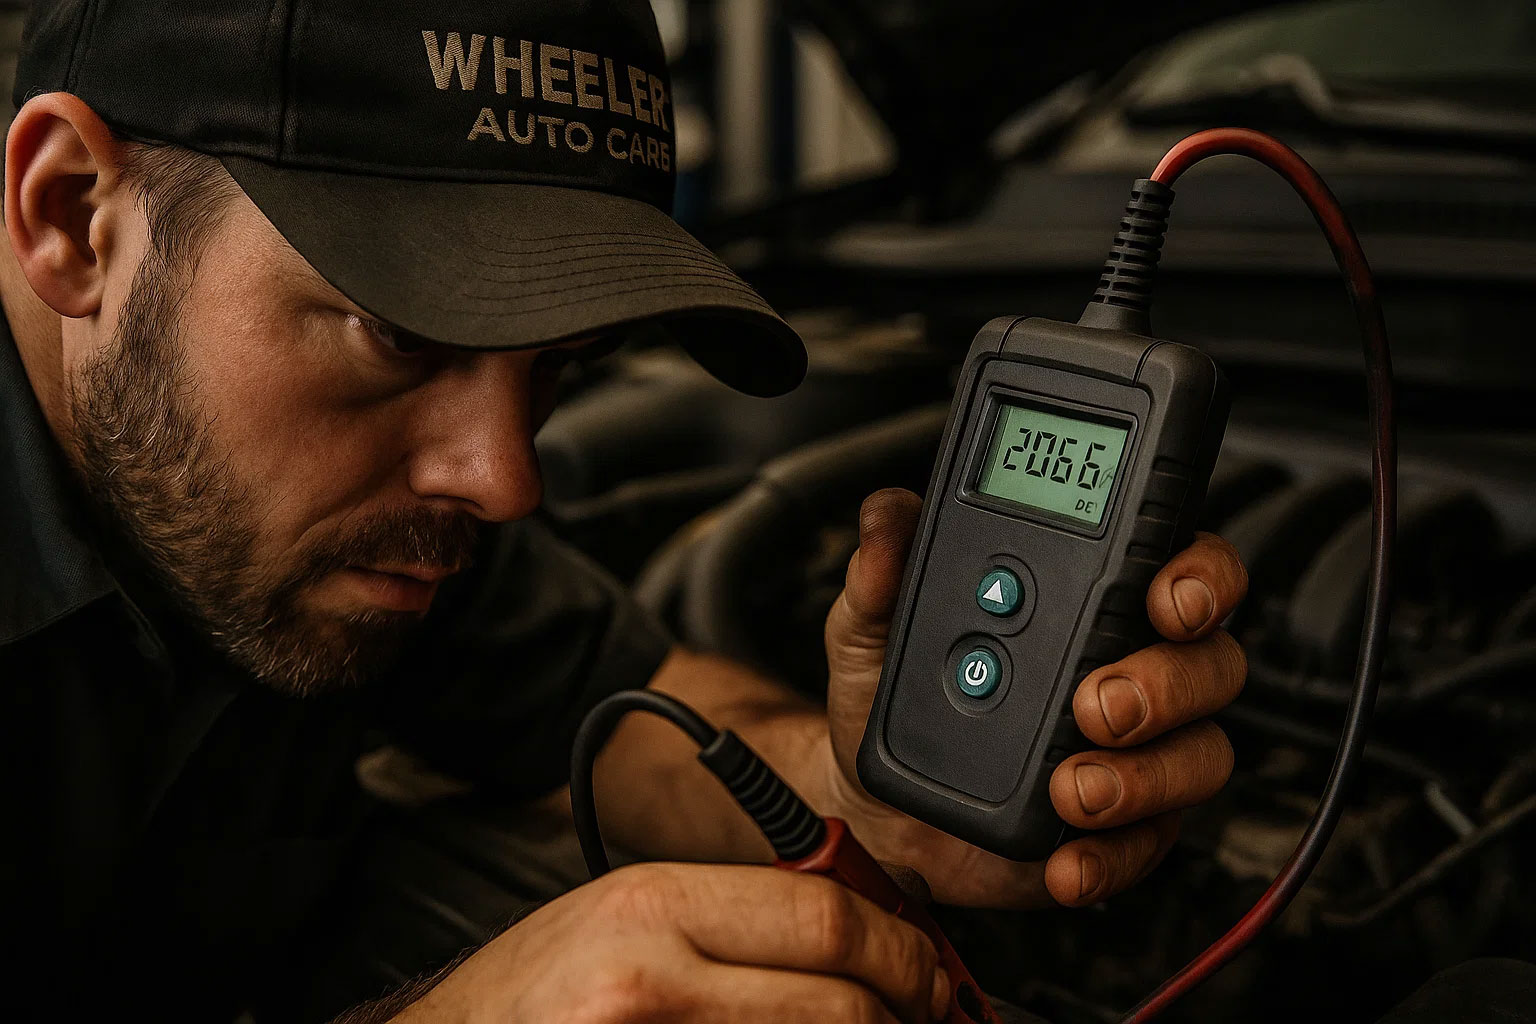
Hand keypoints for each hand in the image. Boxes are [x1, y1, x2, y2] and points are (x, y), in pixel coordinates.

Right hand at [390, 861, 951, 1023]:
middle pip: (842, 994)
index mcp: (652, 905)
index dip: (904, 949)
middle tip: (932, 1018)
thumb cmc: (523, 1001)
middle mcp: (652, 975)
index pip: (825, 912)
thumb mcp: (623, 923)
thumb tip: (853, 933)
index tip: (931, 971)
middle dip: (911, 1013)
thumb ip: (730, 921)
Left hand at [820, 488, 1247, 908]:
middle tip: (1097, 704)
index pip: (1183, 564)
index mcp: (1090, 597)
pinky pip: (1148, 844)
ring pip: (1199, 756)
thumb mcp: (872, 623)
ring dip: (1145, 775)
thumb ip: (882, 568)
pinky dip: (1111, 855)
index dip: (1200, 574)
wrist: (869, 803)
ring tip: (1072, 788)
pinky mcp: (1122, 828)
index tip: (1166, 596)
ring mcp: (1137, 752)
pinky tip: (1065, 859)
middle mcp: (1133, 667)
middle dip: (1168, 683)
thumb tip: (884, 517)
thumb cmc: (891, 693)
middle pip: (1210, 662)